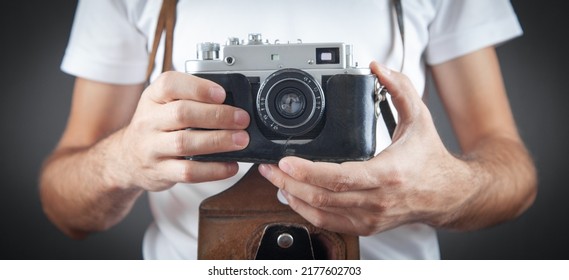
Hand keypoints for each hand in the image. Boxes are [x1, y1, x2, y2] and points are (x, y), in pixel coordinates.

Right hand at [113, 71, 249, 190]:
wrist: (127, 158)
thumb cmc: (155, 126)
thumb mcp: (163, 104)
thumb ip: (190, 98)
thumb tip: (232, 102)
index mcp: (152, 98)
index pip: (170, 84)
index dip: (198, 88)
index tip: (222, 94)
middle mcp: (149, 121)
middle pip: (182, 114)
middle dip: (217, 115)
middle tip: (242, 119)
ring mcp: (152, 148)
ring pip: (185, 143)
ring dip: (218, 141)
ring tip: (241, 140)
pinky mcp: (161, 172)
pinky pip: (188, 172)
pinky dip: (213, 170)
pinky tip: (230, 165)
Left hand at [258, 61, 471, 235]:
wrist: (449, 195)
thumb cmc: (431, 159)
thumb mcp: (419, 118)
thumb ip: (399, 88)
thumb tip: (378, 67)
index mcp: (387, 173)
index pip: (339, 177)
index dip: (307, 171)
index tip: (285, 161)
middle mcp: (377, 199)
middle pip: (321, 196)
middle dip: (288, 183)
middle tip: (268, 169)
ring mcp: (370, 217)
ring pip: (320, 212)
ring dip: (292, 196)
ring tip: (274, 181)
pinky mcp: (366, 226)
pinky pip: (328, 222)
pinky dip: (306, 211)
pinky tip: (293, 197)